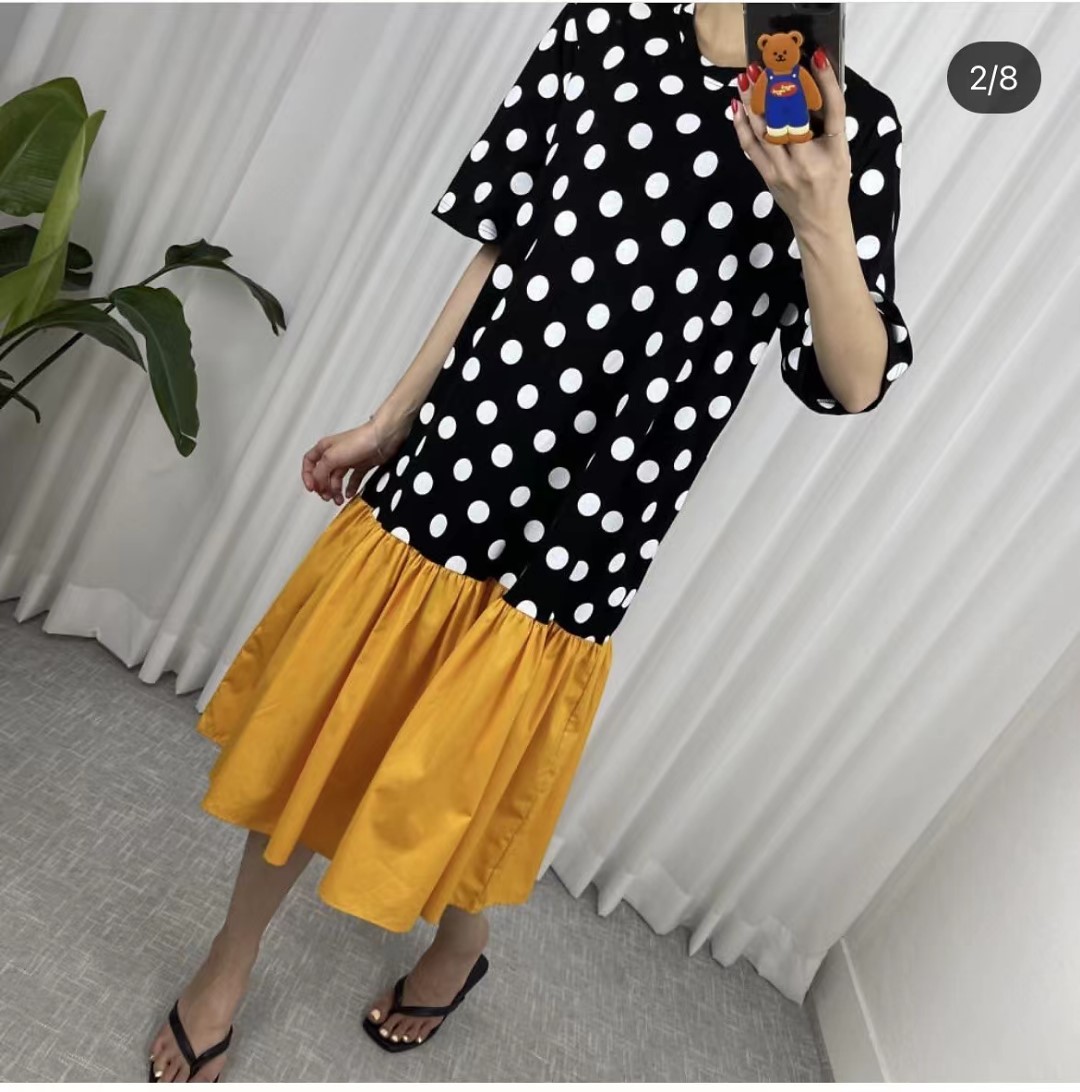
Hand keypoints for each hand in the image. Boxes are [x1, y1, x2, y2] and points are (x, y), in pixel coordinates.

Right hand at [301, 414, 406, 505]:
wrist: (383, 438)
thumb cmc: (359, 441)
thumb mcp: (331, 457)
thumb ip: (320, 472)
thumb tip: (317, 483)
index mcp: (324, 448)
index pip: (309, 463)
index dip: (307, 476)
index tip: (312, 488)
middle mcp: (335, 453)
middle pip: (323, 473)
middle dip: (323, 487)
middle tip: (327, 497)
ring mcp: (349, 459)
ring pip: (337, 478)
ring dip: (335, 490)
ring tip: (339, 500)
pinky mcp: (362, 464)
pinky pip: (353, 479)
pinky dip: (350, 488)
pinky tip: (351, 494)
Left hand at [730, 49, 850, 241]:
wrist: (818, 222)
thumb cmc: (833, 183)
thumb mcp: (841, 152)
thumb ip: (830, 122)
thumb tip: (812, 84)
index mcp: (833, 152)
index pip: (833, 109)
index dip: (826, 82)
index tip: (817, 56)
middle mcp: (806, 161)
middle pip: (789, 118)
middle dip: (776, 89)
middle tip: (767, 64)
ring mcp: (783, 170)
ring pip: (764, 131)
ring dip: (753, 102)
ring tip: (746, 78)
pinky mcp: (767, 175)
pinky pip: (751, 147)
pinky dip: (742, 125)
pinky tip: (738, 106)